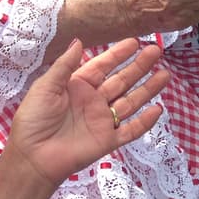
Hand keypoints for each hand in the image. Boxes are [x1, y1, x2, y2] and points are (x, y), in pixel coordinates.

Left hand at [4, 38, 168, 190]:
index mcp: (77, 86)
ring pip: (131, 102)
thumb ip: (64, 65)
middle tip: (156, 51)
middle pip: (121, 80)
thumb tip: (78, 41)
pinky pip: (131, 130)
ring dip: (148, 89)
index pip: (102, 66)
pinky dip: (145, 121)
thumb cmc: (34, 119)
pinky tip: (158, 109)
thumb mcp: (45, 87)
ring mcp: (102, 120)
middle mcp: (93, 100)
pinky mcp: (108, 140)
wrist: (32, 157)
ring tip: (165, 75)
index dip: (118, 54)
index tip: (134, 42)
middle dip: (139, 66)